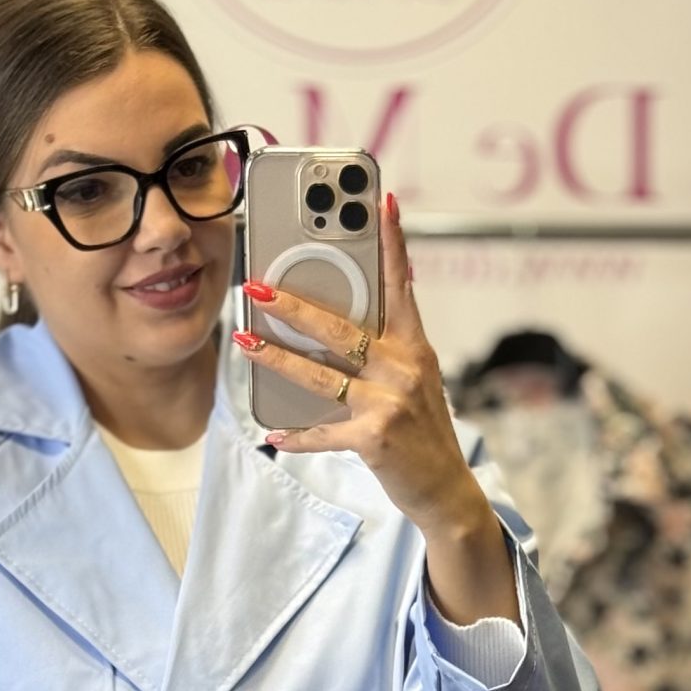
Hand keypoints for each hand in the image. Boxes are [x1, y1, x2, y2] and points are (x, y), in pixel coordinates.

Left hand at [234, 192, 486, 534]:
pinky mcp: (375, 436)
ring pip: (320, 374)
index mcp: (414, 346)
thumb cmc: (422, 429)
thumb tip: (347, 316)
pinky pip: (323, 431)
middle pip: (340, 327)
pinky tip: (273, 433)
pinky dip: (296, 435)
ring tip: (244, 342)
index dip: (392, 242)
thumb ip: (388, 346)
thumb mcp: (416, 378)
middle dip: (293, 305)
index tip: (381, 202)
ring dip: (276, 358)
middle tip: (257, 287)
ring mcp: (389, 401)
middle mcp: (404, 367)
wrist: (445, 488)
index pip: (400, 284)